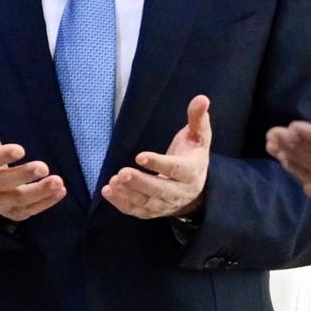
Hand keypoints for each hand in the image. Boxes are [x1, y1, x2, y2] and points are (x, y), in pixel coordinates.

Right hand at [0, 94, 63, 221]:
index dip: (0, 157)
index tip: (20, 149)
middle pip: (3, 184)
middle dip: (23, 176)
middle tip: (43, 166)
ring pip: (19, 200)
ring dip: (39, 192)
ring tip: (57, 181)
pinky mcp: (14, 212)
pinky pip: (30, 210)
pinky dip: (46, 202)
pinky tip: (61, 190)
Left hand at [99, 95, 211, 220]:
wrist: (195, 190)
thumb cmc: (192, 157)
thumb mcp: (199, 137)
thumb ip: (198, 119)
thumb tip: (202, 98)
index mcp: (191, 172)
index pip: (176, 170)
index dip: (158, 164)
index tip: (140, 156)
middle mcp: (179, 192)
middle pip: (160, 191)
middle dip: (141, 183)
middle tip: (122, 172)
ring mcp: (165, 205)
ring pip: (147, 203)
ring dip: (128, 193)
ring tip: (113, 181)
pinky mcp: (153, 212)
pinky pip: (137, 211)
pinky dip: (121, 203)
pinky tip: (108, 191)